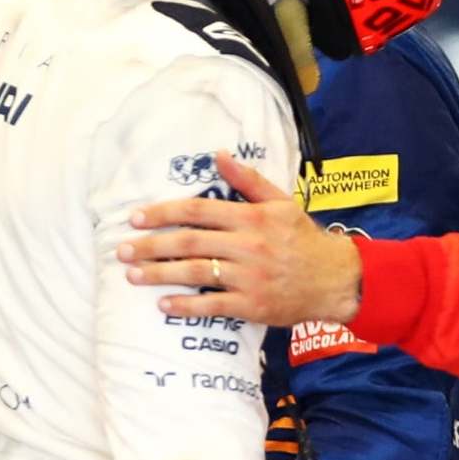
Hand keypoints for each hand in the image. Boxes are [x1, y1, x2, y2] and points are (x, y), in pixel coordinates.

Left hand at [119, 154, 363, 324]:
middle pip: (190, 242)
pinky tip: (163, 305)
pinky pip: (214, 305)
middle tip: (122, 250)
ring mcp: (251, 277)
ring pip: (197, 273)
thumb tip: (219, 154)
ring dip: (160, 274)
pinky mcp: (254, 305)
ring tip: (133, 275)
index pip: (198, 210)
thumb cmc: (304, 240)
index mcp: (252, 217)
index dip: (164, 213)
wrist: (336, 280)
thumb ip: (248, 180)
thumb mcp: (282, 203)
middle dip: (151, 245)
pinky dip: (187, 306)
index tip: (137, 217)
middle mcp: (249, 245)